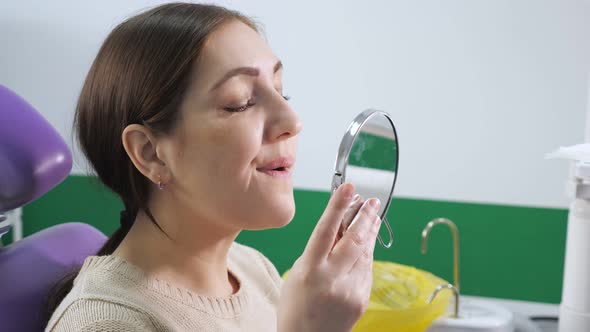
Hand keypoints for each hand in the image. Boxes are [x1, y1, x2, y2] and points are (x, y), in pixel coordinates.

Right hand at [277, 183, 381, 331]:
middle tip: (370, 201)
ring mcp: (350, 289)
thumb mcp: (299, 273)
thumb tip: (340, 226)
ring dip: (370, 231)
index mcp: (310, 270)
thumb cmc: (296, 306)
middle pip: (354, 239)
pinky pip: (367, 269)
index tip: (349, 188)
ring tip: (372, 216)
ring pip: (366, 252)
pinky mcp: (362, 298)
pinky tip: (366, 244)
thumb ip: (318, 251)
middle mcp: (332, 279)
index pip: (326, 230)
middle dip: (364, 216)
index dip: (338, 206)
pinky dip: (367, 253)